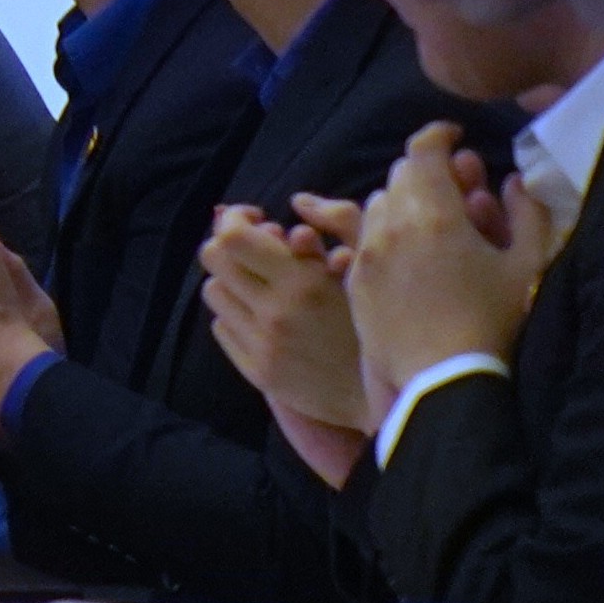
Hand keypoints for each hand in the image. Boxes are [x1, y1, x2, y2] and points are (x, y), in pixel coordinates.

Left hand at [198, 209, 372, 437]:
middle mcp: (275, 313)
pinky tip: (264, 315)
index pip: (232, 238)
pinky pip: (223, 328)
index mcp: (304, 283)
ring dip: (231, 279)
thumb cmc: (384, 322)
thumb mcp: (366, 268)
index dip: (236, 219)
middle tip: (253, 246)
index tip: (257, 218)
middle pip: (213, 259)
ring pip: (213, 292)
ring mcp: (263, 345)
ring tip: (260, 282)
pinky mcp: (258, 372)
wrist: (390, 394)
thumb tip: (289, 208)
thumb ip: (330, 230)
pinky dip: (237, 314)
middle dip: (228, 244)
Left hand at [341, 123, 562, 391]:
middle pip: (400, 175)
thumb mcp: (527, 267)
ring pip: (378, 204)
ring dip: (403, 202)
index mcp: (434, 213)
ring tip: (433, 224)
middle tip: (455, 189)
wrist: (444, 379)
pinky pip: (364, 238)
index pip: (423, 150)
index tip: (454, 136)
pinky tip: (408, 254)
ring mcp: (367, 251)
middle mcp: (391, 224)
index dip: (438, 134)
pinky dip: (384, 233)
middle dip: (427, 173)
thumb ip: (527, 214)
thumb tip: (516, 180)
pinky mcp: (354, 278)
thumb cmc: (494, 323)